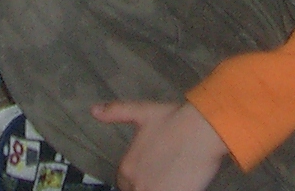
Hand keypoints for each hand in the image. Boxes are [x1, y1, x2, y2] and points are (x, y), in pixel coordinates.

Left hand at [92, 100, 228, 190]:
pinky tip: (180, 183)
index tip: (152, 170)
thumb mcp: (141, 111)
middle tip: (165, 173)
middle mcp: (136, 185)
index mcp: (126, 168)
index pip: (125, 184)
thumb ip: (116, 112)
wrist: (201, 130)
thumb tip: (93, 110)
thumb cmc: (173, 120)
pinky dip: (172, 190)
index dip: (139, 177)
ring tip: (172, 178)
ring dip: (159, 187)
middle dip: (149, 184)